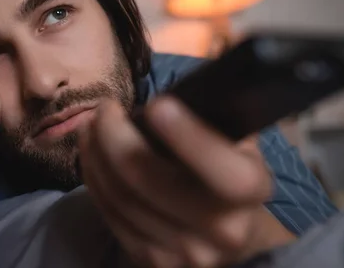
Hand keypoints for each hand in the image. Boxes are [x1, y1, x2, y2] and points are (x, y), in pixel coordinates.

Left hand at [78, 96, 294, 267]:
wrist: (228, 230)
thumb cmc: (225, 169)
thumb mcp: (235, 140)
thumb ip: (212, 118)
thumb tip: (172, 93)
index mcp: (251, 191)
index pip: (224, 173)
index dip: (188, 137)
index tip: (156, 104)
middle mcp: (223, 231)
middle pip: (148, 180)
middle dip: (113, 133)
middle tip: (105, 107)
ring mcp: (185, 254)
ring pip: (120, 196)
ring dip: (95, 152)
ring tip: (92, 125)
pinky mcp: (151, 263)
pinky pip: (109, 214)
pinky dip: (94, 177)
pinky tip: (92, 153)